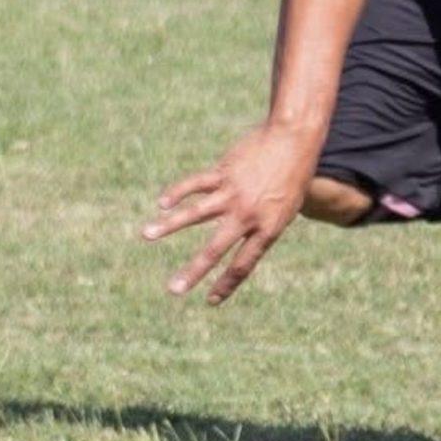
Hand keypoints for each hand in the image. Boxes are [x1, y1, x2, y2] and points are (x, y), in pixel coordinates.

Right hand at [141, 122, 318, 303]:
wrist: (294, 140)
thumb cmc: (293, 177)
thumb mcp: (286, 210)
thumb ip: (261, 229)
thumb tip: (238, 243)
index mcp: (267, 229)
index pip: (243, 265)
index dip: (226, 285)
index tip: (210, 300)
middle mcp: (247, 215)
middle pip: (216, 250)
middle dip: (193, 272)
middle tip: (173, 289)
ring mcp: (233, 193)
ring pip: (196, 214)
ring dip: (169, 225)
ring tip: (147, 234)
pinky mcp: (223, 172)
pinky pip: (195, 184)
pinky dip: (177, 193)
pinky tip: (162, 203)